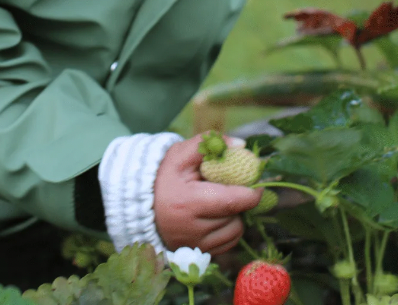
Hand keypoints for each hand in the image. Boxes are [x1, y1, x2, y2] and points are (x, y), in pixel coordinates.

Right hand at [153, 135, 260, 253]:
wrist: (141, 206)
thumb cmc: (163, 177)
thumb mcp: (180, 154)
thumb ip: (208, 144)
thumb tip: (241, 145)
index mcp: (188, 202)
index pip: (231, 201)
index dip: (251, 191)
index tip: (256, 180)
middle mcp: (193, 229)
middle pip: (235, 215)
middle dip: (240, 199)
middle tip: (233, 185)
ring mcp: (197, 245)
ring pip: (235, 230)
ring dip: (235, 214)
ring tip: (220, 200)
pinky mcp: (200, 254)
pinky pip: (229, 242)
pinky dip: (230, 227)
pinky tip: (217, 215)